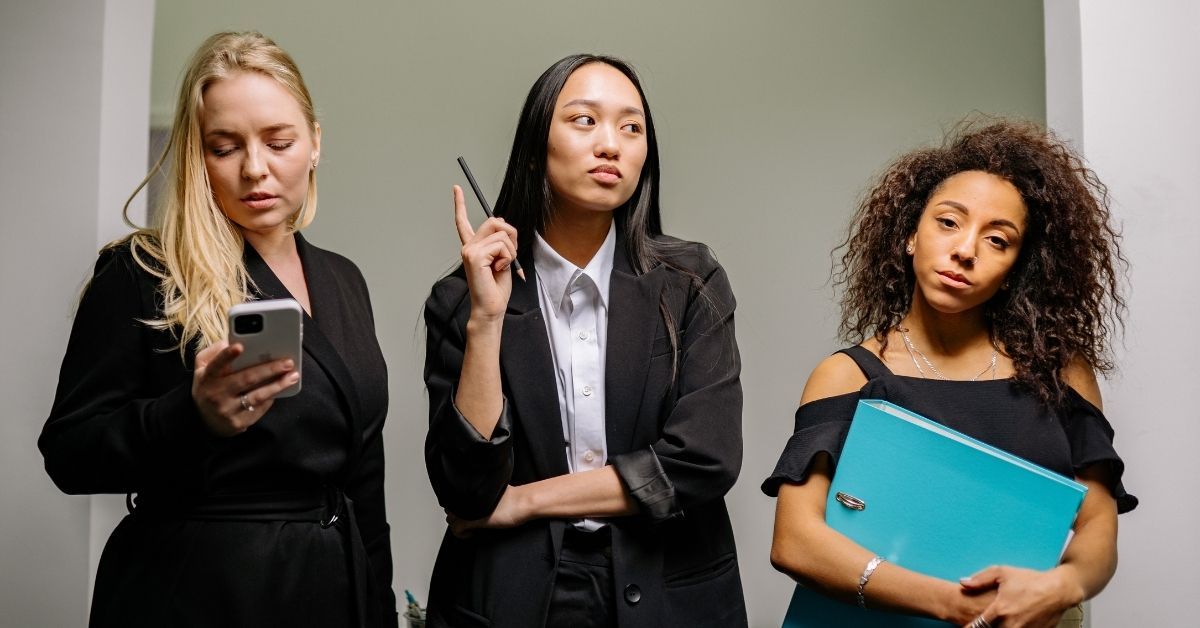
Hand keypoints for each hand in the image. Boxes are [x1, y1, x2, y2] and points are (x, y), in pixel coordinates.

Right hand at [192, 340, 299, 436]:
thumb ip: (214, 353)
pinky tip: (283, 388)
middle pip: (246, 379)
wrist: (205, 422)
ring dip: (278, 385)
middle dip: (269, 369)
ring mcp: (228, 411)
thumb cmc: (209, 387)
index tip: (240, 346)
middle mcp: (216, 395)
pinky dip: (272, 396)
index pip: (216, 365)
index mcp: (207, 378)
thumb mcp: (202, 369)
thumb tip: (231, 341)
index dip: (227, 355)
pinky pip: (260, 408)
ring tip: (293, 376)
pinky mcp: (239, 423)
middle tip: (288, 362)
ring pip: (257, 396)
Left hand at [444, 485, 529, 537]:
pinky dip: (462, 534)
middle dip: (458, 517)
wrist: (522, 502)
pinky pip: (457, 529)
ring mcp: (469, 509)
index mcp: (473, 491)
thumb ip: (485, 496)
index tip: (467, 514)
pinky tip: (472, 534)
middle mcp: (468, 498)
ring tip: (471, 528)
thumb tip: (481, 501)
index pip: (454, 499)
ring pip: (451, 519)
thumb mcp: (495, 494)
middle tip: (469, 523)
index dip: (459, 508)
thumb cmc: (514, 499)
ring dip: (459, 526)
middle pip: (451, 509)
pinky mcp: (472, 520)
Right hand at [453, 185, 517, 322]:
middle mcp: (468, 246)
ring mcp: (469, 250)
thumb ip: (501, 242)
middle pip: (495, 221)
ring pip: (502, 234)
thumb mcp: (503, 259)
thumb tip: (502, 223)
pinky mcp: (474, 256)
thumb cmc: (497, 287)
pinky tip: (498, 270)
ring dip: (510, 252)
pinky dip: (507, 258)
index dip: (460, 204)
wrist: (491, 307)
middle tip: (508, 256)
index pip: (463, 222)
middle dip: (511, 236)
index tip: (457, 188)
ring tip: (502, 267)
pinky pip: (501, 246)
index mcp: (473, 246)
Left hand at [959, 565, 1084, 627]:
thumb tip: (963, 583)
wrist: (1058, 590)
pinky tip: (1011, 624)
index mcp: (999, 610)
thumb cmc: (1031, 580)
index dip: (969, 627)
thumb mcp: (1002, 573)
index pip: (977, 626)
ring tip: (1000, 622)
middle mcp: (1011, 624)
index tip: (963, 627)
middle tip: (983, 624)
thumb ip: (980, 579)